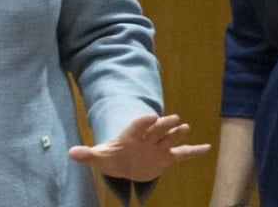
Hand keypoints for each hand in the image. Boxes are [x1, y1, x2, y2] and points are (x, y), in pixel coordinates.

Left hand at [68, 113, 210, 181]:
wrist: (125, 163)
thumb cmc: (113, 157)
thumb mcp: (99, 157)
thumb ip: (87, 154)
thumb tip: (70, 153)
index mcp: (131, 134)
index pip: (137, 125)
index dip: (143, 121)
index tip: (150, 116)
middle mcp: (147, 138)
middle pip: (156, 129)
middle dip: (164, 124)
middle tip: (174, 118)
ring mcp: (158, 146)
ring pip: (169, 138)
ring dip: (177, 133)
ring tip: (185, 128)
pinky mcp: (166, 157)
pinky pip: (182, 154)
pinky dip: (194, 151)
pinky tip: (207, 148)